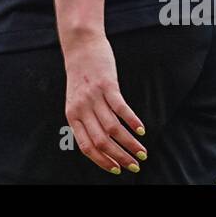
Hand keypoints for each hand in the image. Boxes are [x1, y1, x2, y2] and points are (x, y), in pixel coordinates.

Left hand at [62, 31, 146, 175]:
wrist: (81, 46)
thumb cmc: (81, 75)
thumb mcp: (76, 100)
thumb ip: (85, 119)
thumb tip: (100, 143)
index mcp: (72, 116)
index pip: (87, 147)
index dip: (103, 162)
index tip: (117, 170)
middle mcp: (82, 109)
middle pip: (102, 142)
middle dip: (120, 158)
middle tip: (135, 166)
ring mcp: (94, 97)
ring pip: (113, 129)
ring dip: (130, 144)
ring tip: (143, 153)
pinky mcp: (107, 85)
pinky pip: (121, 109)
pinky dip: (132, 122)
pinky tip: (141, 131)